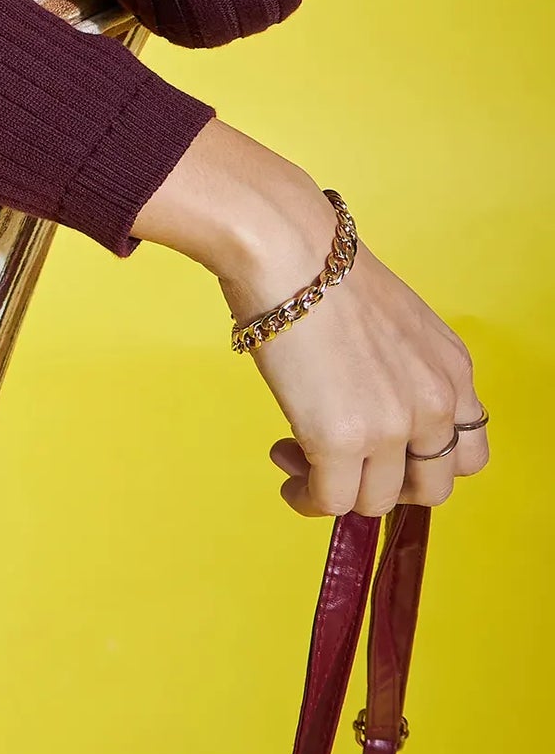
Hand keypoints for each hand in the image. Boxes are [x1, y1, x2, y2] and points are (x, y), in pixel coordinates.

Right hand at [218, 202, 490, 517]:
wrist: (287, 251)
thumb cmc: (321, 271)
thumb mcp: (395, 324)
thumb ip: (401, 371)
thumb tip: (365, 405)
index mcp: (452, 371)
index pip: (468, 453)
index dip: (424, 465)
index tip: (386, 456)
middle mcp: (434, 403)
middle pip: (431, 489)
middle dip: (386, 487)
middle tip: (345, 464)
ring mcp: (391, 427)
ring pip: (377, 501)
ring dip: (337, 491)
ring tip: (296, 457)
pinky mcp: (340, 441)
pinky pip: (331, 501)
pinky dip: (307, 498)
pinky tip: (286, 471)